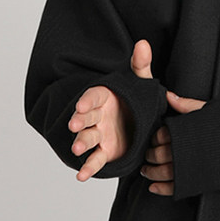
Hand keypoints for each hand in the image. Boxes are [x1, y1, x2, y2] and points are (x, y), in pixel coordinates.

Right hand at [69, 38, 153, 180]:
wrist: (144, 124)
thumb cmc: (139, 102)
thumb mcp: (142, 84)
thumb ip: (141, 66)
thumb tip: (144, 44)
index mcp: (104, 97)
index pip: (93, 97)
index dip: (87, 101)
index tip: (82, 105)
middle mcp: (97, 116)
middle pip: (86, 117)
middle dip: (80, 121)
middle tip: (75, 125)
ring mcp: (99, 134)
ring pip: (88, 138)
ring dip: (81, 143)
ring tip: (77, 149)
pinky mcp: (104, 151)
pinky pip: (95, 160)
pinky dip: (88, 168)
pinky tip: (81, 176)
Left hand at [141, 90, 206, 195]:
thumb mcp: (212, 108)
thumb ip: (187, 105)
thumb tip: (167, 96)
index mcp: (188, 130)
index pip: (161, 135)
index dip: (154, 138)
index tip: (153, 139)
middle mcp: (187, 150)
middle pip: (158, 154)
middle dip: (150, 156)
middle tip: (147, 156)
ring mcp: (192, 168)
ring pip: (163, 172)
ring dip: (152, 173)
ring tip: (147, 172)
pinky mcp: (200, 182)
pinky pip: (175, 188)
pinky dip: (163, 189)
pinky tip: (154, 188)